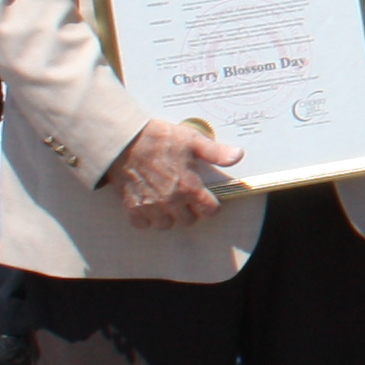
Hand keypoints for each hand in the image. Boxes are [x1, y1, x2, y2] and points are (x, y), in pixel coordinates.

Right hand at [108, 117, 243, 229]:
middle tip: (185, 198)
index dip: (211, 205)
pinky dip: (146, 219)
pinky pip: (143, 224)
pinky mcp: (132, 207)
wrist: (125, 141)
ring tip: (167, 202)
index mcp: (190, 187)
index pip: (209, 211)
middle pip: (188, 221)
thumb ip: (216, 152)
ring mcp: (151, 206)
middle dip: (190, 211)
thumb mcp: (192, 140)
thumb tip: (238, 156)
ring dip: (169, 216)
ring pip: (166, 225)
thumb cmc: (160, 138)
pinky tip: (149, 205)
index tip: (207, 199)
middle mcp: (172, 201)